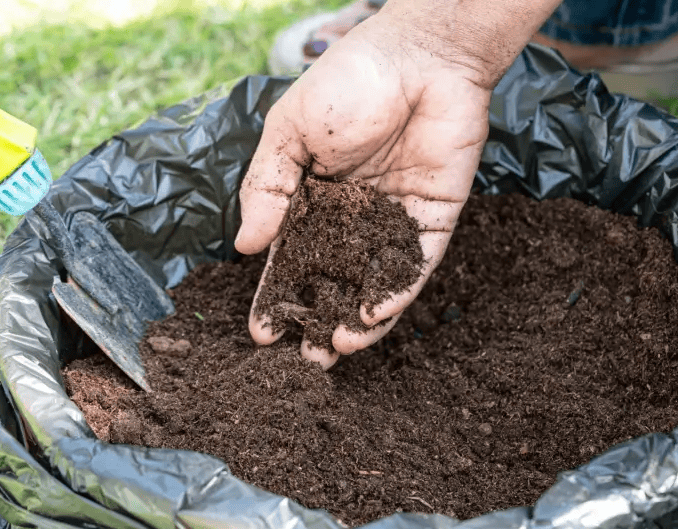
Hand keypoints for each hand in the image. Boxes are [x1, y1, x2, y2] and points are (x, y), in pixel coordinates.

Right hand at [235, 14, 490, 367]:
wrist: (420, 55)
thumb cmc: (349, 83)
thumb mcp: (290, 132)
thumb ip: (268, 187)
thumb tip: (245, 246)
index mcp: (312, 199)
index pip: (290, 259)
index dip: (276, 296)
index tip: (263, 332)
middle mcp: (351, 219)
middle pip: (331, 282)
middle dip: (318, 321)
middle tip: (307, 360)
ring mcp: (392, 222)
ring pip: (373, 283)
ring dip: (357, 319)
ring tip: (340, 348)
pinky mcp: (432, 220)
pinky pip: (415, 266)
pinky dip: (397, 292)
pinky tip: (377, 315)